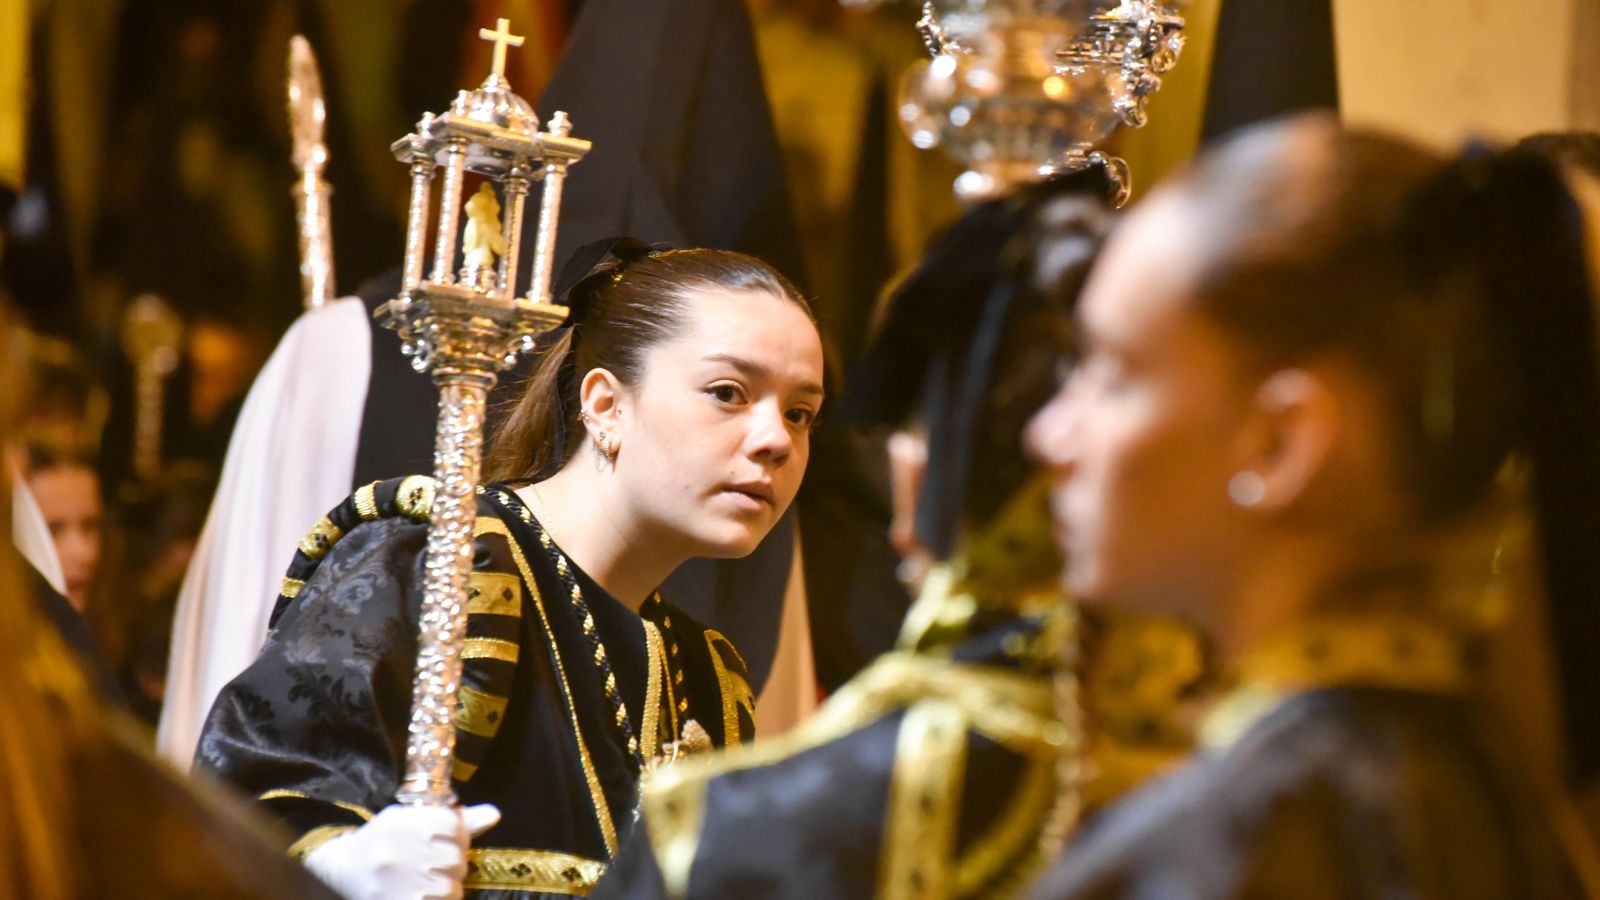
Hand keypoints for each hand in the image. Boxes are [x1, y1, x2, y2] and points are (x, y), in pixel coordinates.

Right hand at [304, 803, 500, 899]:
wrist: (339, 872)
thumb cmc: (381, 841)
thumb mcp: (409, 818)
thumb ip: (453, 819)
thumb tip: (494, 814)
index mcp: (400, 822)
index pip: (453, 825)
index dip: (457, 833)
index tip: (448, 839)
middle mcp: (397, 850)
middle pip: (455, 857)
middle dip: (453, 861)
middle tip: (435, 864)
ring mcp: (395, 882)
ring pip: (450, 885)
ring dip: (447, 885)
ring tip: (428, 881)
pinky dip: (440, 899)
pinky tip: (426, 893)